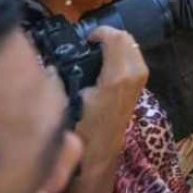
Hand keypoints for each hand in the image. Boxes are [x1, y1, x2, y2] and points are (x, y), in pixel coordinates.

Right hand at [58, 27, 149, 192]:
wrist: (97, 160)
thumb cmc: (79, 133)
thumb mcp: (68, 104)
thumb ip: (63, 80)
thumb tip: (53, 64)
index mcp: (117, 77)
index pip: (116, 38)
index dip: (100, 32)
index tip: (86, 38)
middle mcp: (134, 76)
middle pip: (128, 39)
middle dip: (111, 36)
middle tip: (91, 42)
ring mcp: (139, 82)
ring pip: (134, 49)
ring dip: (118, 45)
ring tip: (97, 51)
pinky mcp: (139, 89)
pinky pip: (135, 61)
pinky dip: (123, 56)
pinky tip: (105, 65)